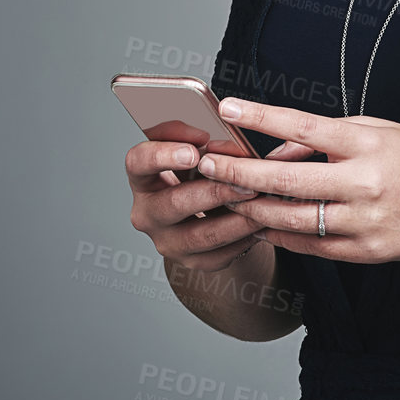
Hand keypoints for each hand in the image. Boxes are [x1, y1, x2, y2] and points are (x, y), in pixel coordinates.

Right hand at [125, 137, 265, 272]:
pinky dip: (245, 236)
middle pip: (174, 203)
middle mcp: (147, 213)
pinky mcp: (193, 261)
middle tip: (243, 179)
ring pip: (203, 234)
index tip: (194, 152)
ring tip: (261, 200)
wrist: (207, 214)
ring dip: (237, 216)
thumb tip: (215, 140)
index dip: (163, 156)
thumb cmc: (197, 174)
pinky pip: (221, 253)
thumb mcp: (193, 151)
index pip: (138, 163)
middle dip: (213, 191)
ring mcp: (168, 242)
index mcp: (142, 178)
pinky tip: (262, 221)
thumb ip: (198, 138)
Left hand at [199, 97, 399, 262]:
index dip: (261, 117)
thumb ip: (325, 138)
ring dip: (252, 208)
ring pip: (291, 219)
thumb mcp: (377, 130)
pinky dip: (280, 234)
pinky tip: (259, 224)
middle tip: (205, 164)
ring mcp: (364, 222)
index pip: (303, 127)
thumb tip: (277, 146)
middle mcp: (364, 184)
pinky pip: (310, 246)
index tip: (227, 107)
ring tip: (225, 196)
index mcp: (367, 145)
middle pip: (286, 180)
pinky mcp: (365, 252)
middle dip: (239, 172)